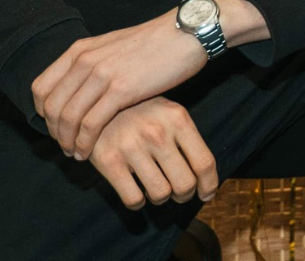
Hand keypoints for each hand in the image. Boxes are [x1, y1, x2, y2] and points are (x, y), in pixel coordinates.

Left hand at [32, 9, 209, 159]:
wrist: (187, 33)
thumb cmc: (155, 43)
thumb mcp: (113, 47)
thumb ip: (92, 64)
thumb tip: (80, 88)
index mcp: (80, 50)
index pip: (41, 88)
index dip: (43, 113)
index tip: (56, 126)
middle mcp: (85, 60)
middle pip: (51, 106)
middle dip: (54, 132)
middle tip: (65, 146)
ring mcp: (102, 74)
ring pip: (68, 117)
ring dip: (67, 141)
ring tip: (76, 154)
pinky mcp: (122, 89)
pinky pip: (91, 124)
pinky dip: (85, 142)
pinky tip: (89, 151)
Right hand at [89, 97, 219, 209]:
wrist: (95, 102)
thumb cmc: (140, 112)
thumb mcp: (168, 113)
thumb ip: (187, 138)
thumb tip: (205, 178)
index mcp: (178, 118)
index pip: (204, 162)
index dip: (209, 184)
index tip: (207, 194)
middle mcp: (157, 132)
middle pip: (185, 183)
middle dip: (185, 195)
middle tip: (178, 193)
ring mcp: (131, 146)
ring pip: (161, 194)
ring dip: (161, 198)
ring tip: (156, 189)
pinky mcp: (108, 160)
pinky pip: (133, 199)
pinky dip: (138, 203)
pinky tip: (137, 193)